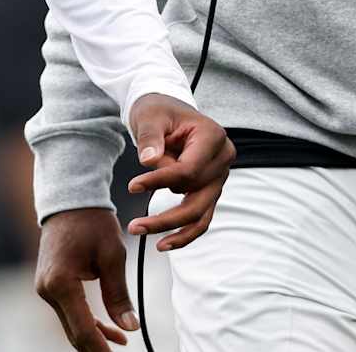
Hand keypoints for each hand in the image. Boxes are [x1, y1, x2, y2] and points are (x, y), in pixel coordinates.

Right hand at [35, 207, 139, 350]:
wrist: (69, 199)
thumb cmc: (92, 222)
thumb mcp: (112, 256)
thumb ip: (118, 294)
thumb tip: (129, 327)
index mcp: (61, 283)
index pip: (83, 329)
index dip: (101, 349)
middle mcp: (47, 289)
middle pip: (74, 332)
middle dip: (97, 347)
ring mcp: (45, 288)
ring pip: (71, 324)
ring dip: (94, 335)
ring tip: (121, 342)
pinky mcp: (49, 284)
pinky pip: (68, 311)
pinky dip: (86, 321)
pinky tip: (107, 329)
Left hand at [123, 93, 234, 250]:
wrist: (167, 111)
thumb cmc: (158, 111)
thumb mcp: (150, 117)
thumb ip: (150, 138)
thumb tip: (148, 161)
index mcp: (213, 137)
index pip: (188, 170)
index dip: (160, 182)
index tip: (132, 187)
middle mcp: (223, 159)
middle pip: (195, 195)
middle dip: (165, 214)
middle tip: (133, 226)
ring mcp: (219, 177)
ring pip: (200, 213)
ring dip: (172, 228)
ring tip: (142, 234)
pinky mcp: (210, 190)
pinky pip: (201, 218)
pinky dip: (185, 234)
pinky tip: (164, 244)